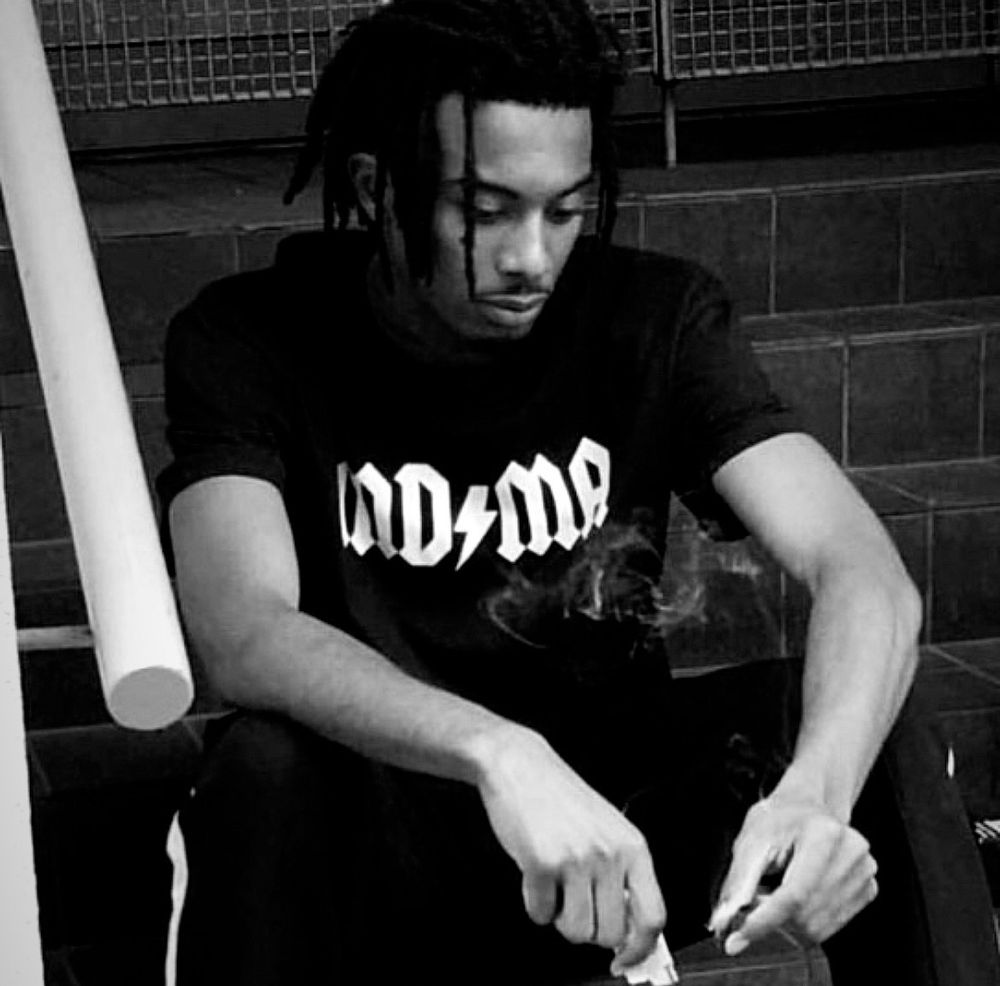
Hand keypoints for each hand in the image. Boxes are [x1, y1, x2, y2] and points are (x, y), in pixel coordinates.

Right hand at [475, 727, 665, 966]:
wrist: (520, 765)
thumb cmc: (560, 796)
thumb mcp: (607, 829)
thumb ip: (622, 874)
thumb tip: (630, 930)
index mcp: (633, 847)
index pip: (653, 917)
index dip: (640, 950)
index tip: (625, 960)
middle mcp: (609, 854)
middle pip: (610, 933)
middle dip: (589, 928)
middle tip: (575, 903)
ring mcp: (576, 859)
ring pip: (576, 931)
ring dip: (560, 917)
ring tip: (556, 885)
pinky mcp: (542, 862)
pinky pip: (540, 915)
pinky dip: (534, 903)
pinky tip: (534, 873)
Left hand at [708, 793, 877, 954]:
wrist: (808, 806)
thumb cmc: (780, 818)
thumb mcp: (752, 839)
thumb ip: (739, 882)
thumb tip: (725, 921)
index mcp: (824, 834)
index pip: (793, 895)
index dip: (762, 921)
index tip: (736, 940)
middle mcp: (852, 854)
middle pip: (805, 916)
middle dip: (772, 917)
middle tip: (756, 897)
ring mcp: (864, 874)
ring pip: (817, 929)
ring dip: (788, 922)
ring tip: (776, 891)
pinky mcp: (868, 890)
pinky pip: (830, 927)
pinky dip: (805, 920)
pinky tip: (796, 896)